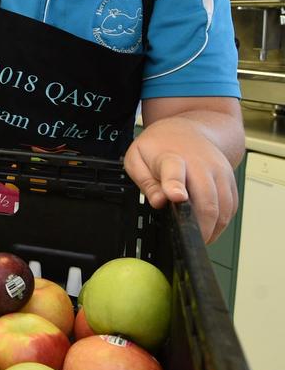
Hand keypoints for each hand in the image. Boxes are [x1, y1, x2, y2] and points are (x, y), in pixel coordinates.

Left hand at [123, 116, 237, 242]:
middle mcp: (201, 164)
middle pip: (207, 199)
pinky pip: (231, 206)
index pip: (175, 172)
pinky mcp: (230, 180)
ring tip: (199, 238)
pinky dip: (222, 222)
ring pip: (223, 207)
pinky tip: (210, 228)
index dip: (175, 185)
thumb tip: (159, 201)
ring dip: (213, 228)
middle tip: (188, 240)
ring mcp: (219, 172)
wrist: (187, 130)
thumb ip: (145, 181)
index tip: (177, 197)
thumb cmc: (159, 146)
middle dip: (199, 225)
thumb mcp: (137, 158)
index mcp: (172, 158)